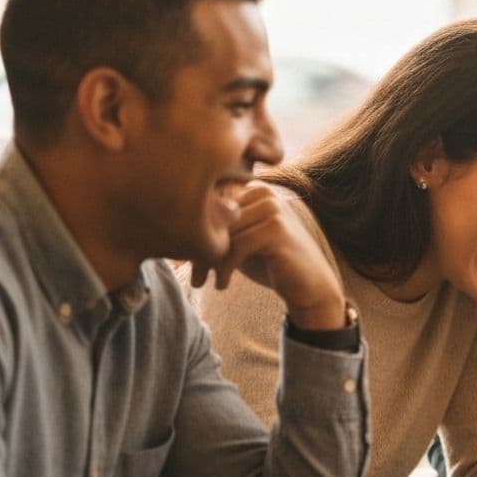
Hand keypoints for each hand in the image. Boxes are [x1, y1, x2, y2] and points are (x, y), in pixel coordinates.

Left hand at [190, 183, 345, 330]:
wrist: (308, 287)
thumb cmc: (270, 264)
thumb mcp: (239, 240)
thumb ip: (217, 227)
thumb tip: (168, 223)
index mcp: (253, 189)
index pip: (210, 204)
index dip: (194, 232)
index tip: (186, 261)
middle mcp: (264, 192)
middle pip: (214, 217)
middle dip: (198, 249)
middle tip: (195, 277)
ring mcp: (272, 208)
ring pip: (222, 234)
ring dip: (207, 262)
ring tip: (203, 281)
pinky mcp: (276, 229)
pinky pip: (235, 247)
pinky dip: (223, 269)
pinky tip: (221, 285)